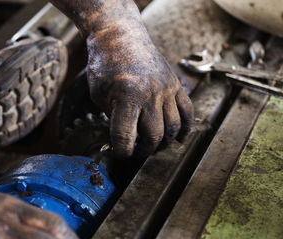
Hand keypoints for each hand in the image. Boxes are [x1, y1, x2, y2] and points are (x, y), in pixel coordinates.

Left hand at [86, 23, 193, 157]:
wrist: (120, 36)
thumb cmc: (105, 64)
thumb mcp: (99, 93)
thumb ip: (112, 117)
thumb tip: (123, 138)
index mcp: (127, 96)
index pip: (126, 136)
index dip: (121, 152)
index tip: (119, 154)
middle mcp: (150, 94)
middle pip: (154, 136)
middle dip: (144, 150)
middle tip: (136, 151)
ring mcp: (166, 89)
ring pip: (173, 128)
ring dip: (163, 143)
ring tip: (153, 146)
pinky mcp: (175, 84)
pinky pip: (187, 111)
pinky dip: (185, 128)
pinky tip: (178, 138)